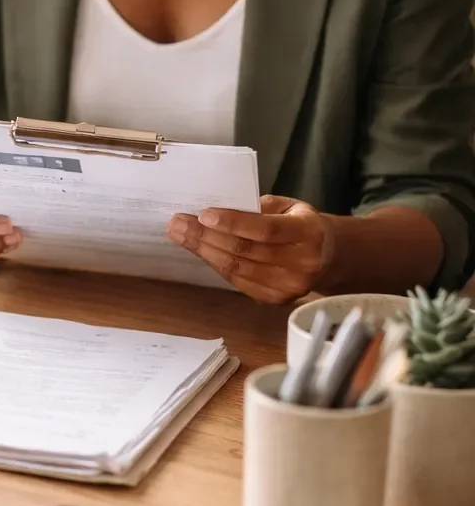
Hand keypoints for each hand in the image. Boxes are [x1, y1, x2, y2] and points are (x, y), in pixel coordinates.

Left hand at [166, 195, 334, 304]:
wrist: (326, 256)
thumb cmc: (300, 224)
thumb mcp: (289, 206)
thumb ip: (258, 207)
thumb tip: (215, 212)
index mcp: (309, 234)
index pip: (265, 230)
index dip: (233, 223)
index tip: (204, 215)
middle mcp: (302, 264)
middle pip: (245, 251)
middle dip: (206, 236)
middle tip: (178, 223)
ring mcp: (288, 287)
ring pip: (236, 268)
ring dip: (204, 250)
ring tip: (180, 235)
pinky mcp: (274, 299)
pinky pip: (237, 280)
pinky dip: (215, 263)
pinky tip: (200, 250)